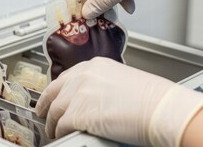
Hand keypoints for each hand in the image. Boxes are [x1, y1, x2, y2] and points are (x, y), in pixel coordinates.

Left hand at [35, 57, 202, 145]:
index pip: (66, 77)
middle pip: (54, 92)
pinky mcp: (78, 114)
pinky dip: (59, 133)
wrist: (159, 108)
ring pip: (54, 110)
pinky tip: (61, 136)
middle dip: (46, 105)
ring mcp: (78, 94)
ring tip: (53, 131)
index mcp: (95, 66)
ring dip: (52, 123)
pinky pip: (60, 126)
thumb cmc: (151, 97)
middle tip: (42, 114)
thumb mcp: (122, 81)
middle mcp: (83, 76)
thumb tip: (94, 99)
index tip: (53, 97)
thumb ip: (102, 85)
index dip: (57, 90)